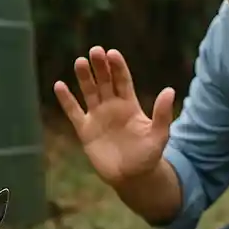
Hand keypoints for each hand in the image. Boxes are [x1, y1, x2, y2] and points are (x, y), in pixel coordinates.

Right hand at [53, 46, 174, 186]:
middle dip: (100, 66)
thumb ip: (162, 114)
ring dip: (84, 77)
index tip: (112, 53)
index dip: (117, 67)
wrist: (132, 177)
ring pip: (89, 92)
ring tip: (80, 62)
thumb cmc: (148, 156)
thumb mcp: (159, 135)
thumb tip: (170, 90)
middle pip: (105, 81)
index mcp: (130, 105)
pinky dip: (66, 100)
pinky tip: (59, 85)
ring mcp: (97, 117)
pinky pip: (73, 112)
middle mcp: (112, 107)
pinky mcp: (85, 130)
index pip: (123, 80)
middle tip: (95, 50)